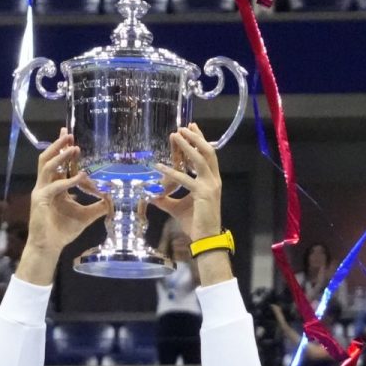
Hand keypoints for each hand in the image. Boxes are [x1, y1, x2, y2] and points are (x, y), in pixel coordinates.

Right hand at [20, 130, 110, 264]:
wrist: (49, 247)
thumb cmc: (63, 231)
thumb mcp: (86, 216)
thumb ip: (98, 206)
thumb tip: (113, 199)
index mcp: (54, 187)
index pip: (57, 163)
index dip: (62, 149)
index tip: (70, 137)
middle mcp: (46, 186)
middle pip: (48, 159)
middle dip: (58, 145)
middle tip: (69, 134)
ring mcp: (41, 192)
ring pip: (47, 167)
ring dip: (60, 156)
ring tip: (74, 148)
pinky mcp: (40, 200)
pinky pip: (54, 187)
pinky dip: (68, 181)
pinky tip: (80, 177)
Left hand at [153, 124, 223, 241]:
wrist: (206, 239)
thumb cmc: (196, 224)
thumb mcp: (178, 208)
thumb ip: (166, 200)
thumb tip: (152, 195)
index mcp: (212, 181)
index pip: (208, 155)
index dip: (200, 140)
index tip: (191, 128)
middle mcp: (214, 180)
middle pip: (207, 152)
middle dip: (195, 137)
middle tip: (183, 126)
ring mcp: (210, 186)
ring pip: (200, 159)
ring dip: (187, 145)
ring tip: (176, 135)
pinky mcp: (203, 193)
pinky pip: (185, 178)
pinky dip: (171, 171)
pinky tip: (159, 166)